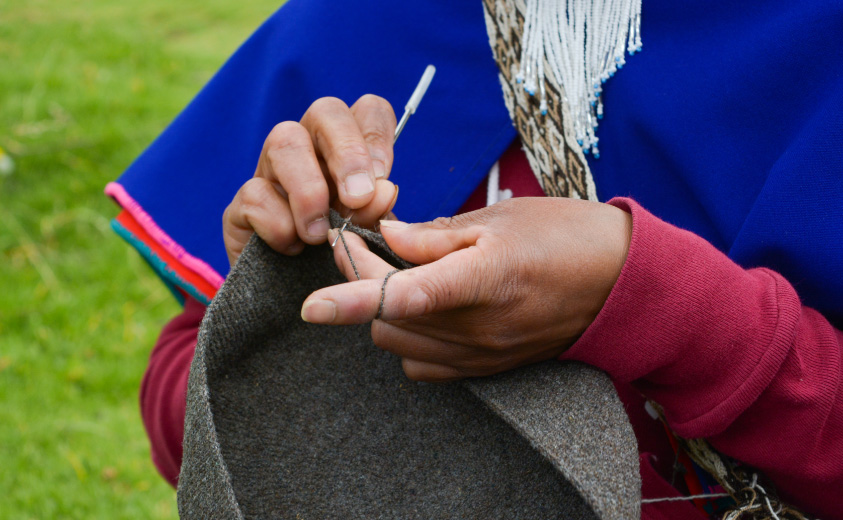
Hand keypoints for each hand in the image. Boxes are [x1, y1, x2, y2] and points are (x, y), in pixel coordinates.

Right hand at [222, 95, 399, 265]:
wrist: (304, 306)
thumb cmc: (343, 261)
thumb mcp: (369, 236)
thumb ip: (376, 212)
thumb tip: (382, 189)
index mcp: (349, 151)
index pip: (367, 112)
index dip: (376, 135)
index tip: (383, 178)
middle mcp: (311, 150)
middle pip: (326, 111)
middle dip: (347, 152)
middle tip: (357, 198)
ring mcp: (271, 173)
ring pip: (284, 140)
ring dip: (309, 189)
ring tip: (319, 234)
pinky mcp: (240, 206)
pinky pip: (254, 193)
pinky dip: (278, 224)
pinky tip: (291, 249)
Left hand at [301, 197, 631, 381]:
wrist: (621, 283)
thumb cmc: (565, 235)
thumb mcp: (500, 219)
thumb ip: (434, 235)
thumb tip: (386, 235)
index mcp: (484, 279)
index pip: (406, 296)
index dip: (355, 300)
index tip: (313, 306)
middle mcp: (480, 329)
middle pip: (388, 320)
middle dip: (364, 281)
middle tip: (366, 243)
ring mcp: (483, 356)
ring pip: (399, 344)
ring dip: (384, 310)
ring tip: (398, 271)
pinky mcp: (487, 369)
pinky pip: (424, 364)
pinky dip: (409, 335)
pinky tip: (425, 306)